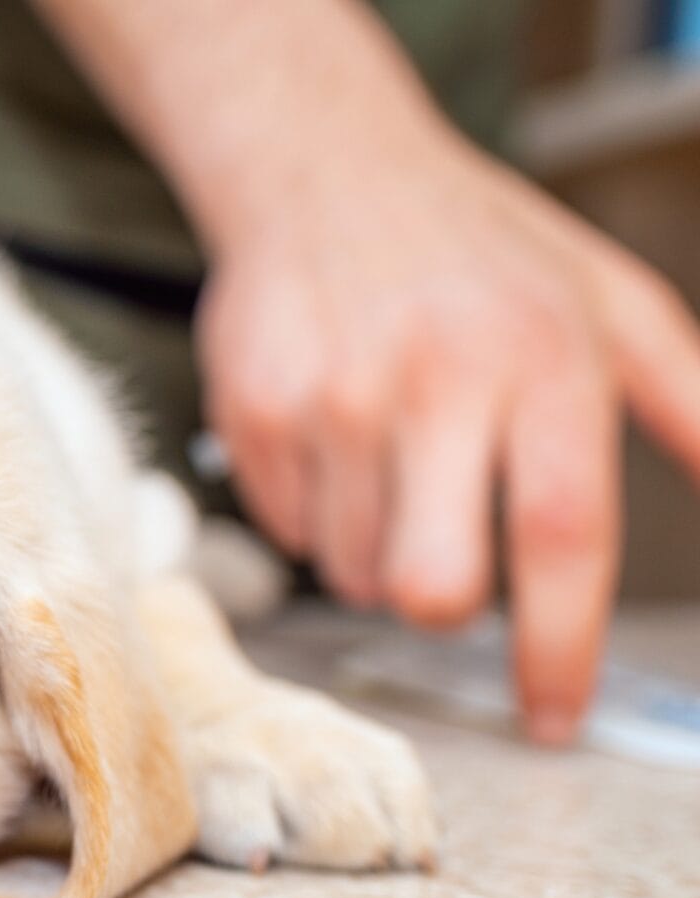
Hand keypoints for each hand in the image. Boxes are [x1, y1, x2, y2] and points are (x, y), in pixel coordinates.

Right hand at [197, 131, 699, 742]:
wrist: (321, 169)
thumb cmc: (476, 248)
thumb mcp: (608, 303)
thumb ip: (686, 403)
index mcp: (540, 358)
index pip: (559, 536)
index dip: (559, 648)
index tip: (552, 716)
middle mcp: (433, 381)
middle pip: (433, 588)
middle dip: (443, 606)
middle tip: (448, 559)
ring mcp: (331, 398)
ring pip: (353, 574)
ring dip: (377, 551)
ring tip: (388, 463)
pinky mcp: (252, 411)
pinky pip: (289, 531)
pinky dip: (317, 512)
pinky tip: (332, 437)